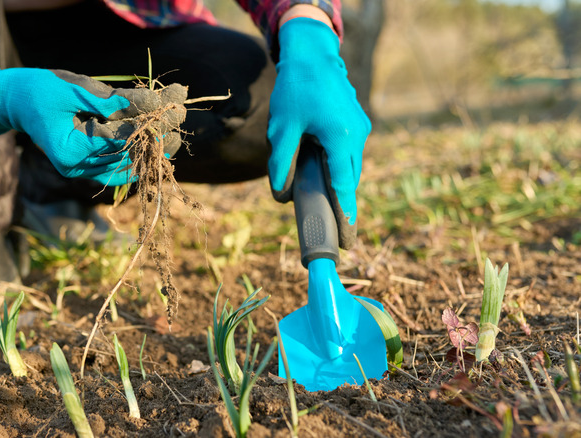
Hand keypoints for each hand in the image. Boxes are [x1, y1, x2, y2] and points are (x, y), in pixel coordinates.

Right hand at [0, 69, 184, 185]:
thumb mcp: (75, 88)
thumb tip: (149, 103)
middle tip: (179, 124)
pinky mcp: (84, 167)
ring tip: (174, 138)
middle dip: (154, 141)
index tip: (170, 114)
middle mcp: (75, 167)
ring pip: (123, 168)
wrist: (15, 101)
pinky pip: (115, 168)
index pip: (116, 141)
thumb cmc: (41, 89)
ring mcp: (79, 171)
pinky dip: (135, 158)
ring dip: (149, 153)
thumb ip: (110, 99)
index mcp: (69, 150)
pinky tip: (156, 148)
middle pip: (124, 158)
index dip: (145, 128)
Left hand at [267, 17, 370, 248]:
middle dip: (343, 204)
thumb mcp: (282, 128)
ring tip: (331, 209)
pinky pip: (350, 155)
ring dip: (341, 185)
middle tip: (338, 233)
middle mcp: (356, 135)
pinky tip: (327, 178)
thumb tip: (281, 195)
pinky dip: (340, 169)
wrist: (312, 55)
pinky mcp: (357, 123)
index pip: (343, 185)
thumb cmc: (295, 89)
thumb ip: (281, 163)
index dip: (344, 213)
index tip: (348, 239)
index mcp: (340, 138)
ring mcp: (360, 128)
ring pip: (351, 167)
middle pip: (350, 179)